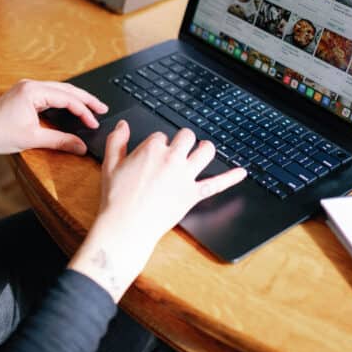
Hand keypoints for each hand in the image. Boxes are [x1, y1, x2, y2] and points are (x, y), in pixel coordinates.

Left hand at [0, 79, 107, 157]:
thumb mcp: (33, 138)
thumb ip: (61, 141)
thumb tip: (81, 146)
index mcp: (32, 91)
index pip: (67, 98)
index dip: (84, 111)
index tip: (94, 122)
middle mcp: (30, 84)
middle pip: (66, 89)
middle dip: (85, 100)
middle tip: (102, 108)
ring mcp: (26, 88)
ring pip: (58, 90)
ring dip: (75, 99)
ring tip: (92, 107)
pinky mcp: (24, 94)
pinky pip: (49, 93)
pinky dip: (63, 100)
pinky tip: (71, 107)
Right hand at [68, 121, 246, 300]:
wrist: (126, 225)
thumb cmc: (116, 198)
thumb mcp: (109, 164)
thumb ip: (116, 141)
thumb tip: (123, 126)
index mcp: (151, 149)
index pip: (161, 136)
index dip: (158, 143)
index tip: (154, 153)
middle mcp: (172, 158)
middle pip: (186, 136)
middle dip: (183, 140)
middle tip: (179, 148)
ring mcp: (185, 176)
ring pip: (206, 151)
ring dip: (206, 148)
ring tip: (203, 149)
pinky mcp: (193, 194)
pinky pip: (216, 183)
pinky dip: (231, 178)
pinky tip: (241, 172)